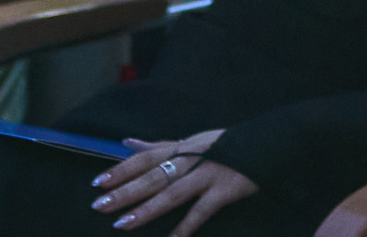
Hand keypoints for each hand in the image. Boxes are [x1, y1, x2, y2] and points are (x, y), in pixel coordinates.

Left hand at [91, 131, 256, 231]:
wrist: (268, 141)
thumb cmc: (226, 143)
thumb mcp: (191, 139)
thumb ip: (158, 145)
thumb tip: (127, 142)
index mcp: (181, 146)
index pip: (145, 158)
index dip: (120, 170)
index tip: (98, 183)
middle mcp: (191, 158)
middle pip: (152, 176)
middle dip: (124, 191)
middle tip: (99, 205)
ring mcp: (208, 173)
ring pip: (171, 193)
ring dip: (146, 209)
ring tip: (122, 224)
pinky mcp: (224, 190)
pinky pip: (201, 211)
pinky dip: (186, 227)